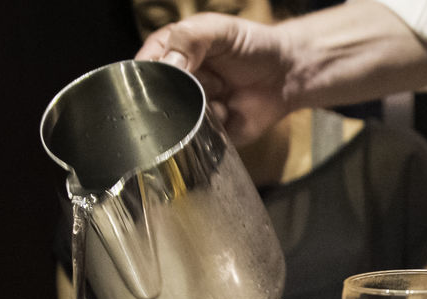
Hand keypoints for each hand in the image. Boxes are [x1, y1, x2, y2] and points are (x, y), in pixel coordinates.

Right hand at [136, 13, 294, 145]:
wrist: (285, 75)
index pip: (140, 71)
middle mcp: (174, 86)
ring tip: (222, 92)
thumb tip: (168, 64)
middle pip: (156, 101)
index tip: (174, 75)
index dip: (151, 76)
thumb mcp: (218, 29)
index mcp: (167, 54)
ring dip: (201, 110)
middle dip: (182, 94)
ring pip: (178, 123)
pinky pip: (201, 140)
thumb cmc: (252, 45)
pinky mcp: (209, 135)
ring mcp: (191, 112)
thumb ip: (189, 39)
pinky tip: (230, 111)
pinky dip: (216, 127)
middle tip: (212, 80)